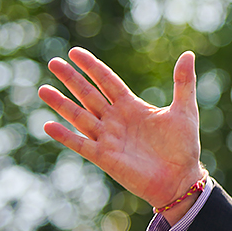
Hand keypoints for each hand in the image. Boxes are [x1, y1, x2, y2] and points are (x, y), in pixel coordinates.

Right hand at [38, 48, 203, 210]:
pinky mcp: (104, 157)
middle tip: (53, 62)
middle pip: (88, 94)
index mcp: (132, 106)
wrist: (181, 178)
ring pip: (79, 116)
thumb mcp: (185, 110)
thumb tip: (188, 54)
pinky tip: (48, 124)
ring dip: (61, 104)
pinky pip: (81, 144)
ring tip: (43, 89)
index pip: (107, 81)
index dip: (91, 67)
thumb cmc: (184, 146)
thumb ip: (183, 82)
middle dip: (71, 79)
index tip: (74, 52)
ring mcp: (108, 138)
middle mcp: (116, 119)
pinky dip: (65, 135)